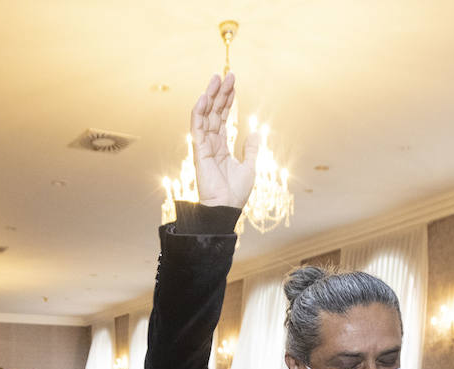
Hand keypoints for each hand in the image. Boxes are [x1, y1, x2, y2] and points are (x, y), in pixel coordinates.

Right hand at [190, 73, 259, 209]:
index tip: (232, 85)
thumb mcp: (250, 167)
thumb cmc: (236, 193)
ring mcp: (203, 147)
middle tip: (226, 74)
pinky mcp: (199, 151)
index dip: (227, 101)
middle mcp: (211, 144)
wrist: (225, 208)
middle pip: (214, 113)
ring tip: (216, 78)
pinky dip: (199, 111)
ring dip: (210, 96)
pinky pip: (197, 127)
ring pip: (205, 116)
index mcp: (221, 148)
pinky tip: (204, 97)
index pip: (222, 119)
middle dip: (220, 93)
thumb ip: (252, 149)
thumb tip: (257, 131)